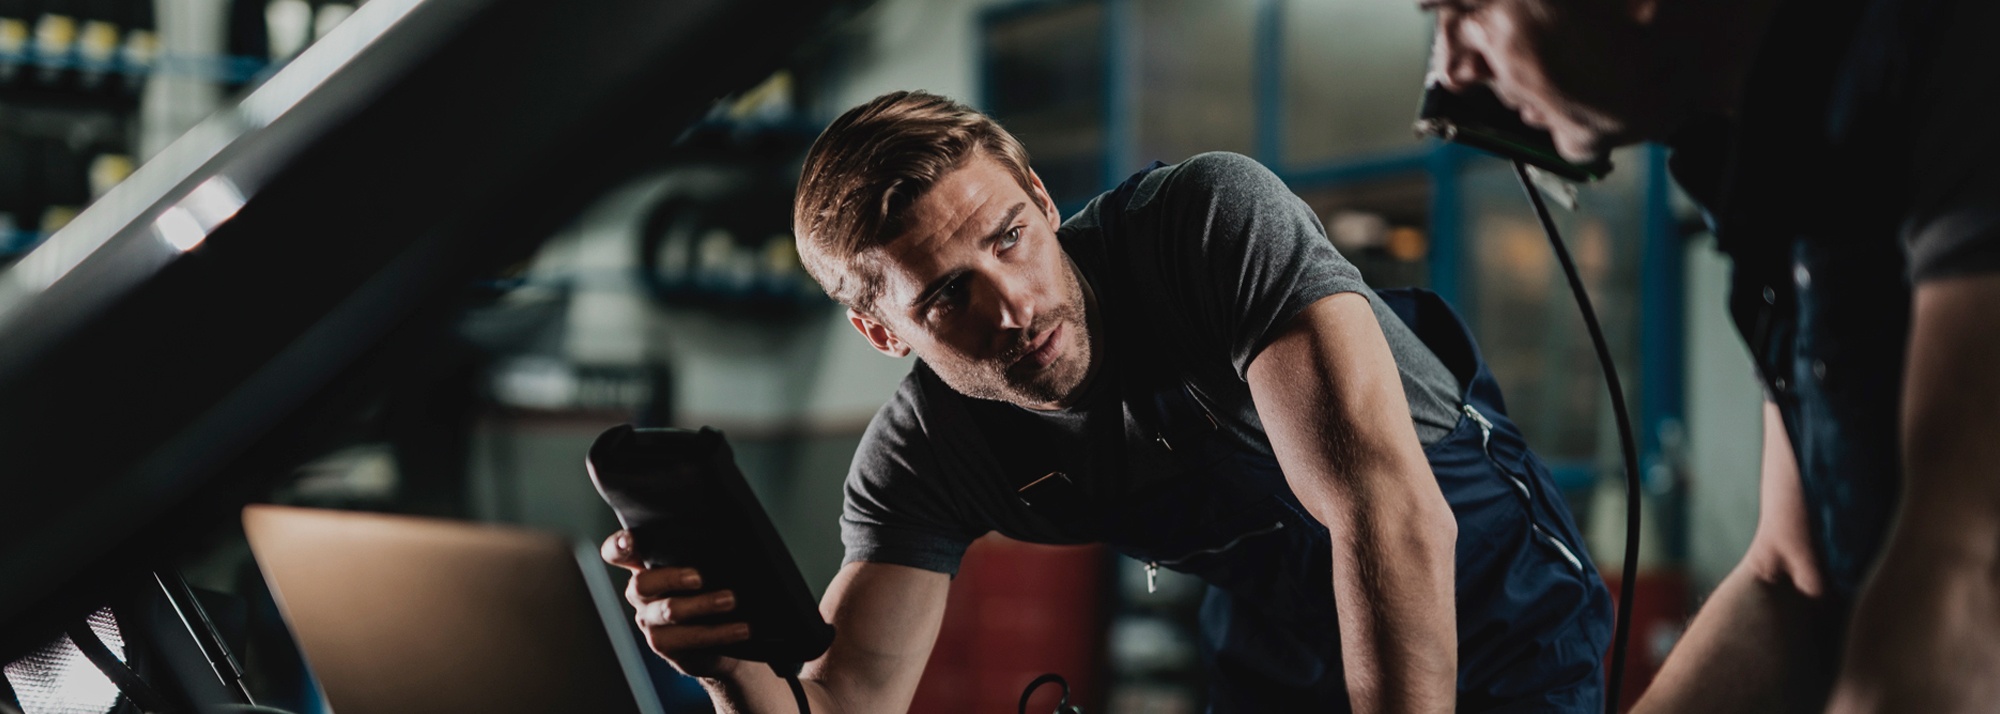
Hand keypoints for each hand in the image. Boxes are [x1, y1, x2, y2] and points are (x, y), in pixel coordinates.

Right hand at [600, 529, 752, 678]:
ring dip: (703, 604)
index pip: (617, 552)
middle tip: (700, 577)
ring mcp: (648, 620)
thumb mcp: (699, 566)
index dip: (618, 546)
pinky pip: (690, 638)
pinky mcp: (664, 645)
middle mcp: (639, 593)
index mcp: (642, 566)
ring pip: (669, 611)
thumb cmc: (707, 589)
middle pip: (642, 583)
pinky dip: (719, 632)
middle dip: (672, 577)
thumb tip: (726, 538)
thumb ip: (696, 552)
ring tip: (731, 600)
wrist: (716, 639)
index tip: (631, 542)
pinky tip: (742, 629)